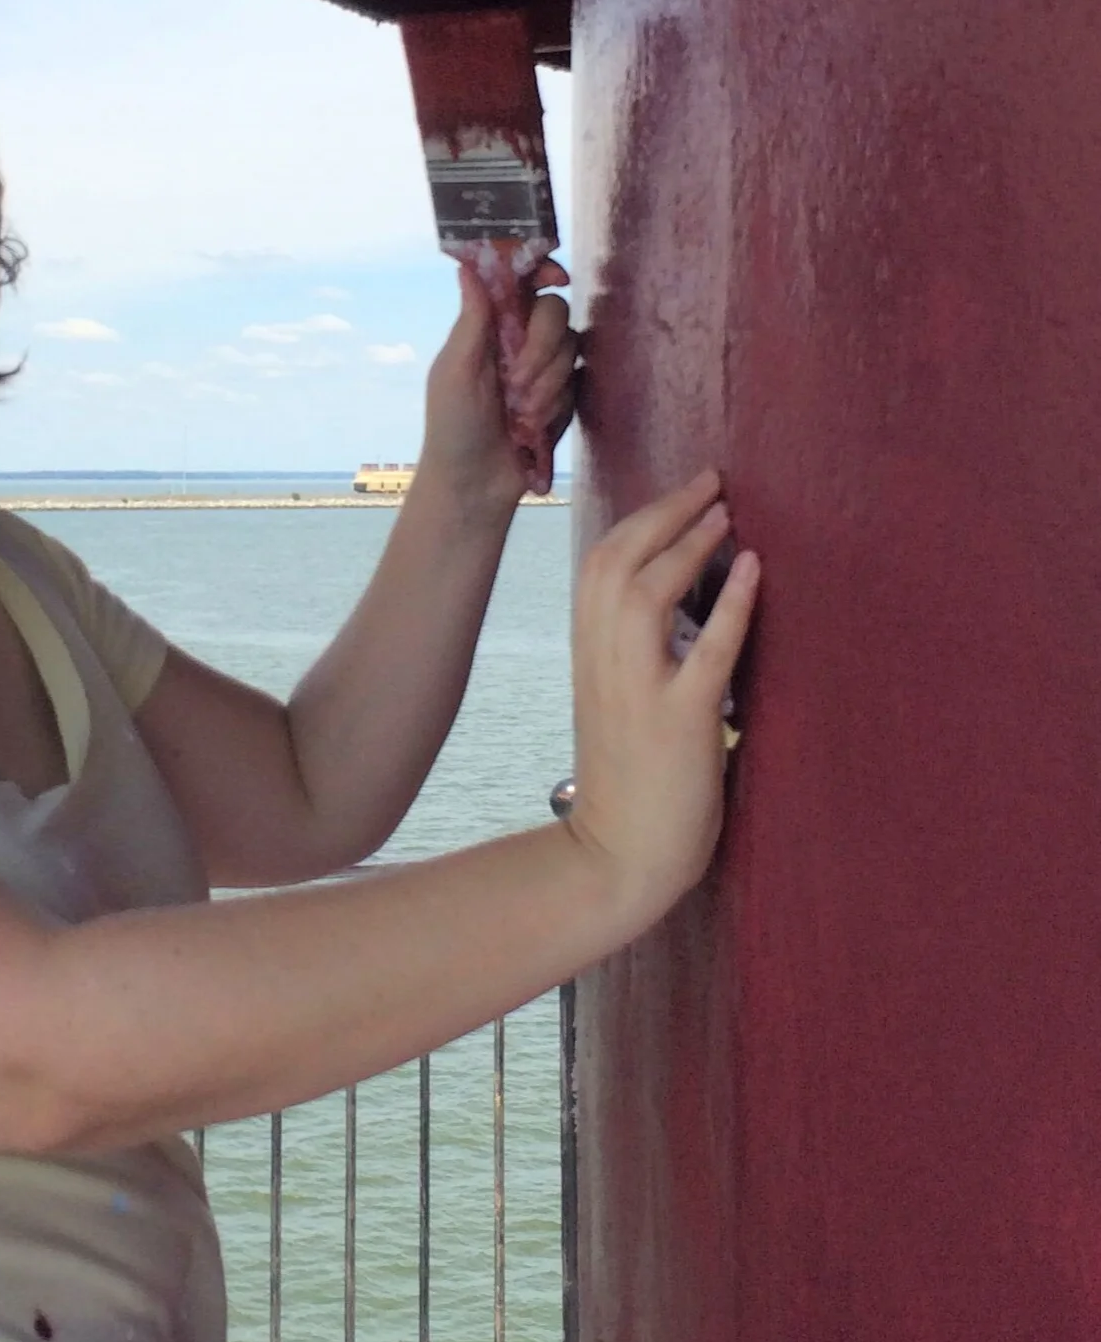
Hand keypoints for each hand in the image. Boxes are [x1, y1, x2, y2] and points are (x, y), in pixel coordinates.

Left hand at [421, 258, 578, 508]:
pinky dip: (557, 404)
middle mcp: (518, 340)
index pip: (521, 282)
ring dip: (547, 384)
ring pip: (571, 348)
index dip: (542, 269)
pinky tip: (534, 426)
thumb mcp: (455, 370)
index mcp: (488, 326)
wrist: (475, 484)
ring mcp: (544, 368)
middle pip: (554, 310)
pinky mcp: (563, 397)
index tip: (556, 277)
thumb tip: (467, 266)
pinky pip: (579, 382)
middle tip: (516, 381)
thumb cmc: (453, 426)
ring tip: (521, 414)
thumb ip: (472, 320)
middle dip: (542, 345)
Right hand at [565, 471, 759, 935]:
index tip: (682, 496)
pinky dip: (732, 602)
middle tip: (711, 482)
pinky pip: (708, 649)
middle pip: (617, 562)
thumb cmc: (629, 788)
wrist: (616, 859)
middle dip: (665, 513)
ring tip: (727, 513)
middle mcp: (604, 665)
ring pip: (646, 592)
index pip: (598, 569)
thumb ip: (637, 660)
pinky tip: (752, 568)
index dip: (640, 522)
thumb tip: (684, 615)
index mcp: (589, 659)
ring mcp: (639, 692)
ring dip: (690, 543)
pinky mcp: (679, 723)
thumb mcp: (618, 707)